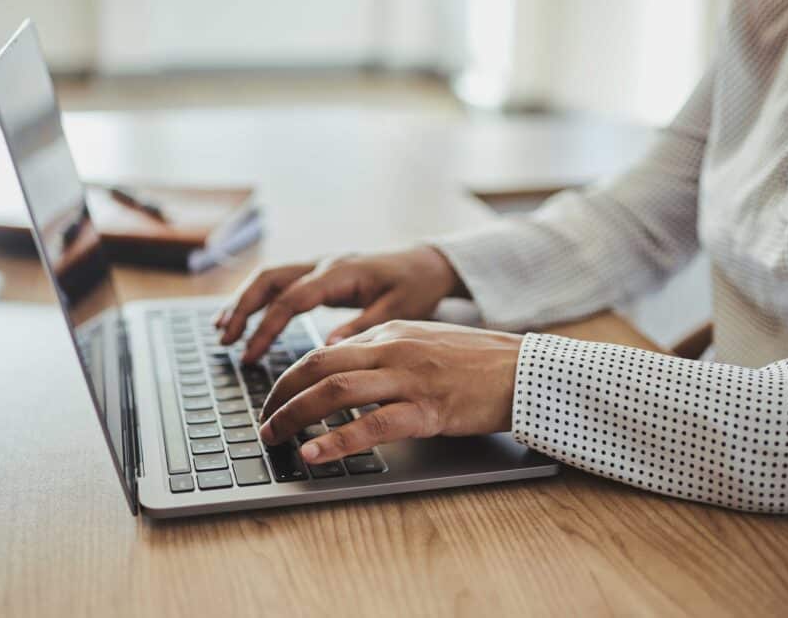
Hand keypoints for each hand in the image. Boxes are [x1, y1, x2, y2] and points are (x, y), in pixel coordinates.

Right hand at [216, 246, 466, 362]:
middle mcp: (324, 264)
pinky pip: (281, 282)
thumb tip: (327, 349)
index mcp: (341, 273)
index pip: (291, 299)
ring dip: (244, 302)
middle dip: (243, 309)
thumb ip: (362, 327)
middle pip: (270, 280)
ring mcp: (320, 266)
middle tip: (226, 340)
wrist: (428, 263)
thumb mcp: (398, 311)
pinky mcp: (320, 274)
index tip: (250, 355)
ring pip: (270, 277)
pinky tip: (244, 318)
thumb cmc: (416, 287)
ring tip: (223, 331)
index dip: (266, 327)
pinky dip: (258, 299)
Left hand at [258, 320, 521, 463]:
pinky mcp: (427, 409)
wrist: (523, 370)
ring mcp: (409, 378)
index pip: (324, 351)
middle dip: (280, 395)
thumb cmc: (477, 362)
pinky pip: (372, 424)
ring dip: (295, 416)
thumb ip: (385, 352)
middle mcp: (393, 349)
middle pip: (318, 366)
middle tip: (263, 421)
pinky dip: (336, 440)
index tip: (275, 399)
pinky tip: (315, 454)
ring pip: (335, 391)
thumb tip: (347, 370)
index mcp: (390, 333)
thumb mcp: (424, 343)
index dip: (291, 377)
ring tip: (274, 437)